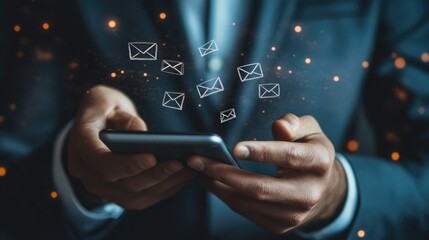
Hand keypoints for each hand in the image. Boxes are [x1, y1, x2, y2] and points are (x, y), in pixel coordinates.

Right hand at [68, 85, 194, 209]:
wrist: (95, 121)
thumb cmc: (105, 107)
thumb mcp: (111, 101)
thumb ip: (126, 119)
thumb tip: (145, 138)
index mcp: (80, 145)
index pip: (102, 162)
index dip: (128, 164)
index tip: (152, 157)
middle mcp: (86, 172)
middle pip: (123, 183)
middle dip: (154, 175)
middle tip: (179, 163)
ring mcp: (99, 186)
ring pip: (134, 195)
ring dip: (164, 185)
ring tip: (188, 170)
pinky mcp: (115, 194)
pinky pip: (141, 198)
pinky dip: (163, 190)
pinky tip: (182, 178)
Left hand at [187, 114, 346, 233]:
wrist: (324, 188)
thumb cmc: (309, 151)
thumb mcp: (310, 129)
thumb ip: (294, 123)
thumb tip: (280, 127)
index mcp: (319, 162)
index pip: (289, 156)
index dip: (262, 152)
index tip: (234, 148)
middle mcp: (309, 193)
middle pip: (261, 188)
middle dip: (224, 173)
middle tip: (197, 160)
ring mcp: (294, 214)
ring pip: (249, 202)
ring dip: (218, 186)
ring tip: (198, 170)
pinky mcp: (280, 225)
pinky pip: (246, 211)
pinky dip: (226, 197)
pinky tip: (213, 182)